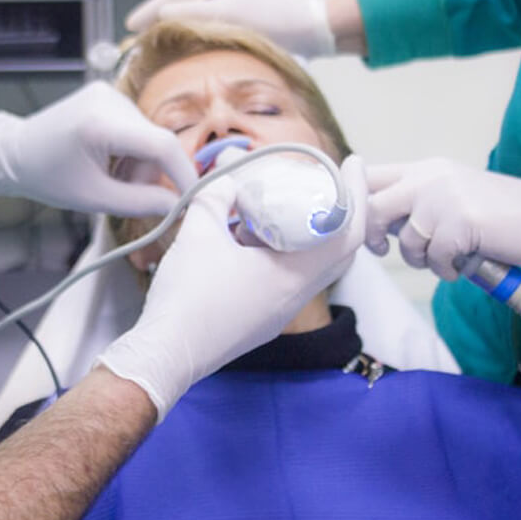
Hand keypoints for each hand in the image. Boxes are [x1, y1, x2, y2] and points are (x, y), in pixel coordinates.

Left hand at [0, 82, 197, 216]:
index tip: (193, 199)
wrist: (15, 152)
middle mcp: (109, 99)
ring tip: (110, 179)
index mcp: (100, 123)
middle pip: (156, 143)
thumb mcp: (94, 198)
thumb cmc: (48, 177)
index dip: (184, 174)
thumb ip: (141, 204)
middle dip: (151, 175)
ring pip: (148, 137)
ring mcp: (109, 93)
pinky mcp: (108, 94)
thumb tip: (179, 207)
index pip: (162, 145)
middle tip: (128, 196)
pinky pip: (136, 128)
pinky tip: (107, 161)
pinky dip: (131, 151)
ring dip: (140, 164)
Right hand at [98, 156, 368, 418]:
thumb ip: (217, 195)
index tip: (352, 164)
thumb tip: (229, 176)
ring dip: (304, 234)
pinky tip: (250, 236)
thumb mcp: (199, 232)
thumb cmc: (186, 297)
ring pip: (309, 266)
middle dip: (335, 212)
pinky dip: (282, 253)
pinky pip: (286, 280)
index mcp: (293, 277)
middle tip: (325, 182)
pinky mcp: (261, 320)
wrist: (165, 355)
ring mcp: (279, 313)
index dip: (356, 194)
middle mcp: (295, 298)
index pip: (348, 233)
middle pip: (336, 250)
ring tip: (280, 204)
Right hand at [124, 0, 335, 57]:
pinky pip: (204, 40)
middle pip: (177, 10)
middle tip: (134, 45)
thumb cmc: (278, 19)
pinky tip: (185, 64)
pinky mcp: (240, 36)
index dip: (148, 11)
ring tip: (152, 55)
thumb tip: (162, 15)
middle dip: (153, 25)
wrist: (315, 30)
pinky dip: (188, 49)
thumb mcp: (235, 14)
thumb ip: (198, 12)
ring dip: (169, 38)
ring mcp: (229, 19)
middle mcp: (219, 2)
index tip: (129, 26)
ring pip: (189, 26)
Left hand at [364, 159, 520, 280]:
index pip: (370, 176)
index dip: (357, 204)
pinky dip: (448, 270)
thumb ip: (417, 203)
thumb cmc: (501, 215)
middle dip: (372, 235)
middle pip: (372, 207)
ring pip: (406, 239)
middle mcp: (430, 178)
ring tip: (448, 258)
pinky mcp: (461, 221)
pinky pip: (436, 257)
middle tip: (385, 249)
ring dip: (423, 259)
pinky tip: (465, 264)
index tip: (369, 230)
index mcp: (425, 169)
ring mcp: (444, 197)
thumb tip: (377, 225)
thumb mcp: (452, 196)